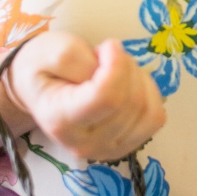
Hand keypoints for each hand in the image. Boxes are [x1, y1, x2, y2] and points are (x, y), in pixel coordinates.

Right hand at [5, 31, 165, 160]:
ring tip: (115, 69)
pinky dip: (149, 94)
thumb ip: (74, 57)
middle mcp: (84, 144)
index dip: (117, 65)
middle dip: (126, 67)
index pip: (106, 97)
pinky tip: (128, 84)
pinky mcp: (126, 146)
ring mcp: (107, 150)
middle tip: (107, 56)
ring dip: (138, 79)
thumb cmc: (43, 68)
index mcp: (60, 119)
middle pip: (130, 102)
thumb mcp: (50, 50)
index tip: (108, 46)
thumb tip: (110, 66)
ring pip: (147, 110)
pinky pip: (155, 118)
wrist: (41, 90)